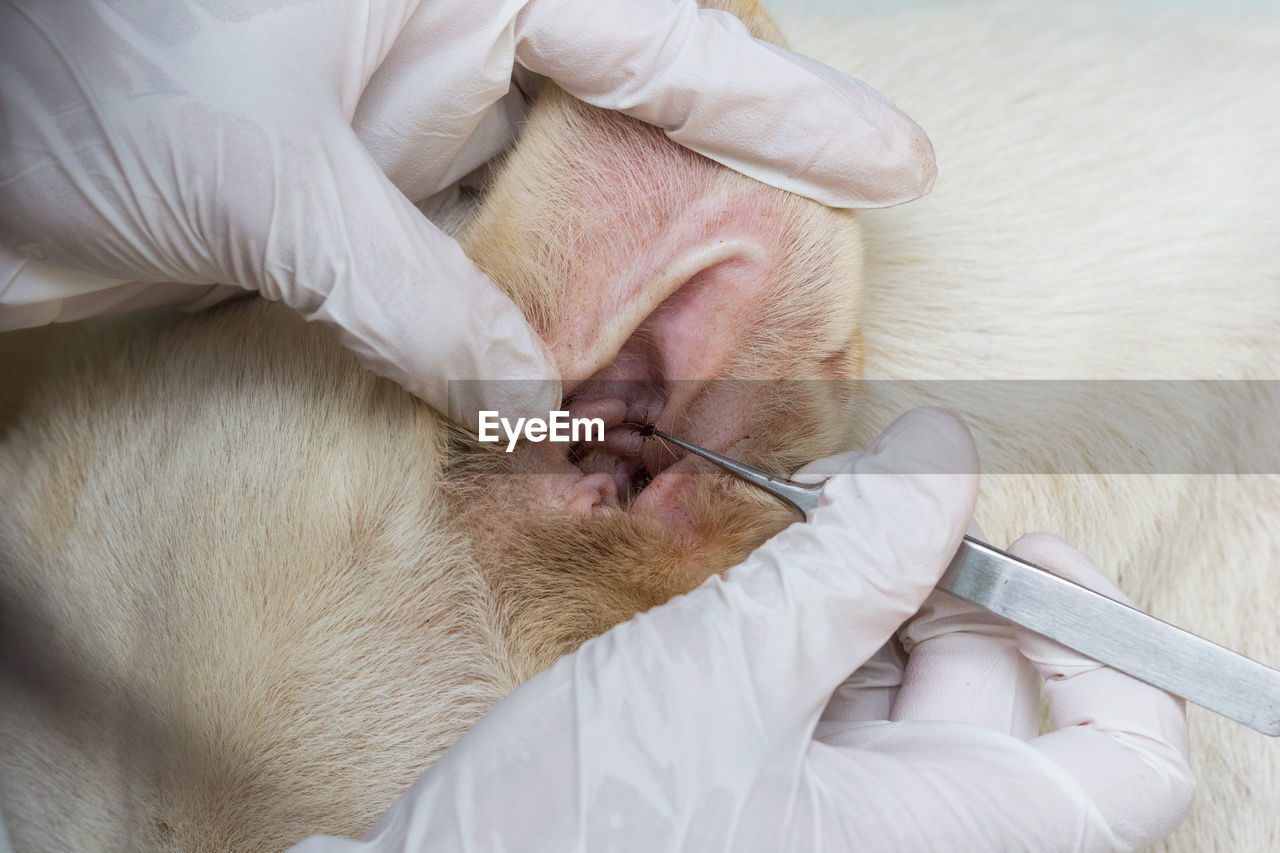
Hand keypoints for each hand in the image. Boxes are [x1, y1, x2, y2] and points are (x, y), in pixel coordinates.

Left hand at [0, 0, 934, 424]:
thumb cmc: (69, 84)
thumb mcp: (273, 183)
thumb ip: (420, 296)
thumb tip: (525, 393)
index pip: (663, 38)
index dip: (789, 109)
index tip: (897, 161)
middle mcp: (446, 41)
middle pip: (629, 134)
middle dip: (713, 221)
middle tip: (794, 303)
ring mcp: (408, 126)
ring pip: (558, 213)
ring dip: (616, 296)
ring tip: (690, 367)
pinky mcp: (364, 202)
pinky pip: (476, 267)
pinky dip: (517, 329)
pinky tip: (559, 381)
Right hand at [286, 408, 1189, 851]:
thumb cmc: (579, 834)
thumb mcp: (731, 671)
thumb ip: (854, 560)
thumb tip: (940, 458)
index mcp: (943, 838)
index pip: (1124, 765)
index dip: (1106, 648)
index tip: (1028, 548)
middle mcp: (908, 841)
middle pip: (1002, 700)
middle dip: (949, 583)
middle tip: (874, 507)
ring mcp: (838, 828)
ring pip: (911, 697)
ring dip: (872, 598)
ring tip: (803, 537)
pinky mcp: (773, 806)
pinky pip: (838, 710)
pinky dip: (818, 636)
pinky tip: (764, 593)